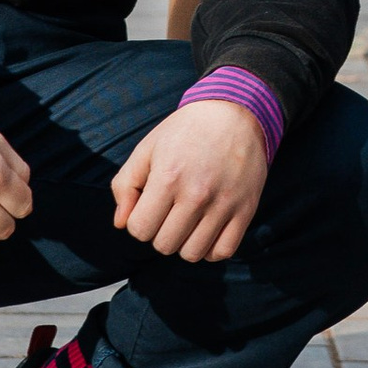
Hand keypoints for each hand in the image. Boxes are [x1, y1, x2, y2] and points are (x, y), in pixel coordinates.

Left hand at [112, 95, 268, 263]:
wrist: (234, 113)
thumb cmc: (185, 131)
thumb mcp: (147, 149)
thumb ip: (125, 186)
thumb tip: (121, 224)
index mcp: (168, 178)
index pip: (140, 230)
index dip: (139, 221)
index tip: (149, 206)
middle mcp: (197, 194)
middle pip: (164, 245)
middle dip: (160, 232)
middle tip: (168, 212)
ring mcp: (224, 204)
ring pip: (193, 254)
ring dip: (184, 243)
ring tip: (187, 221)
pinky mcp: (246, 209)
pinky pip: (223, 251)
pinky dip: (211, 249)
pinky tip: (206, 230)